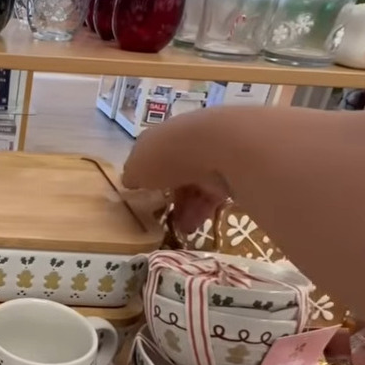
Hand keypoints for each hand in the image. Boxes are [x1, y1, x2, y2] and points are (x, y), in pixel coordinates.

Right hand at [121, 109, 231, 233]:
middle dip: (170, 197)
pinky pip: (215, 191)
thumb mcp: (137, 168)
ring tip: (184, 229)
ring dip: (188, 208)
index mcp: (159, 136)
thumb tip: (131, 180)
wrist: (216, 147)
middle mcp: (184, 140)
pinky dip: (206, 208)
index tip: (144, 197)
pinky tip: (198, 223)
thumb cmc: (167, 155)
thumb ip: (132, 176)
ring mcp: (210, 153)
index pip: (150, 156)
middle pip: (175, 172)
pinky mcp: (233, 168)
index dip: (146, 176)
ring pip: (195, 184)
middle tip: (166, 218)